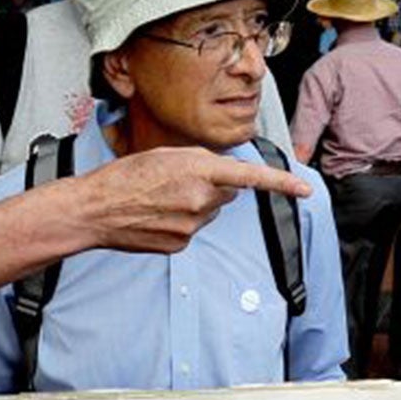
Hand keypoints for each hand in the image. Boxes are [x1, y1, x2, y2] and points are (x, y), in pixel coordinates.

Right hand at [72, 147, 308, 254]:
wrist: (95, 210)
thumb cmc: (125, 177)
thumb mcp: (166, 155)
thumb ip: (202, 162)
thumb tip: (224, 175)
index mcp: (198, 171)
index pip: (250, 177)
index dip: (281, 182)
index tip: (304, 188)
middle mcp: (200, 200)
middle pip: (227, 193)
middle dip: (211, 186)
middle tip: (177, 181)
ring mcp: (192, 226)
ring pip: (209, 212)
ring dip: (194, 204)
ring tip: (160, 199)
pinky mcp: (181, 244)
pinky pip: (193, 229)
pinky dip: (180, 222)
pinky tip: (157, 216)